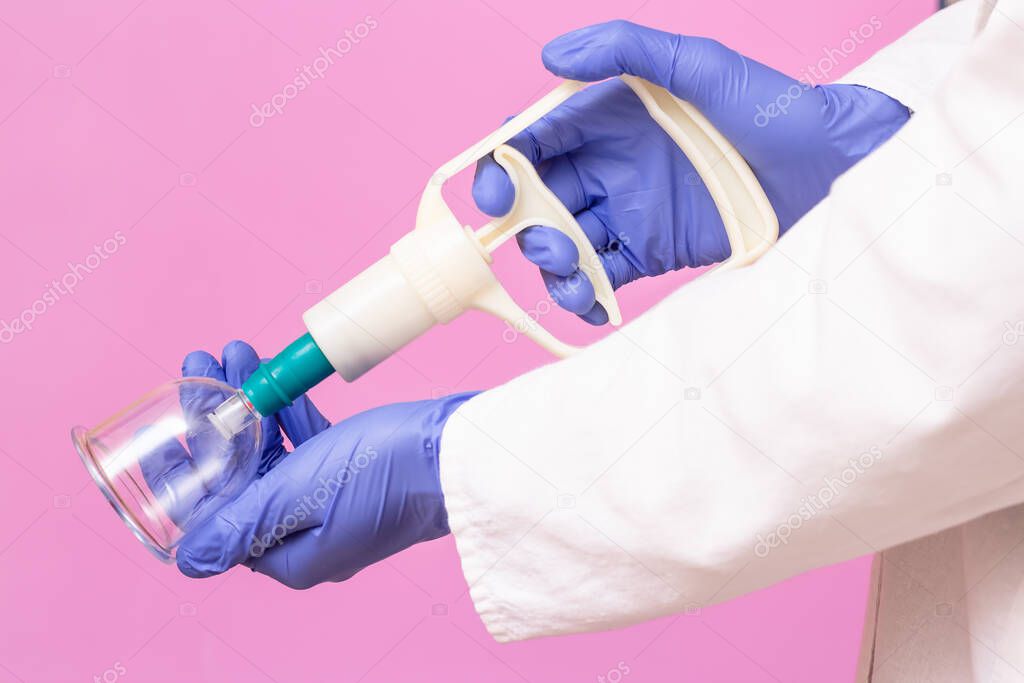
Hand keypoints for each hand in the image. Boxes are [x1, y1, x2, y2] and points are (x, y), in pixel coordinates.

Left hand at [174, 382, 475, 588]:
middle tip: (199, 367)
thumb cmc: (387, 474)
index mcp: (290, 555)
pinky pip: (305, 444)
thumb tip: (185, 558)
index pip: (217, 523)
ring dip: (249, 404)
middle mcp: (306, 534)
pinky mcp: (353, 473)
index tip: (166, 430)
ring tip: (233, 353)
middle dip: (216, 421)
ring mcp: (331, 502)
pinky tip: (273, 377)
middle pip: (241, 480)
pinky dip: (286, 411)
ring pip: (271, 454)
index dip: (185, 475)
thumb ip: (239, 522)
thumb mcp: (301, 494)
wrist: (462, 452)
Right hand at [473, 20, 910, 323]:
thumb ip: (626, 49)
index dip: (505, 165)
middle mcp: (611, 165)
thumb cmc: (770, 108)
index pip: (537, 139)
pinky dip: (585, 293)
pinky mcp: (652, 252)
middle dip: (525, 223)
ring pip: (565, 242)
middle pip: (540, 197)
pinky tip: (589, 299)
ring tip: (570, 271)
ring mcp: (629, 211)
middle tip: (547, 242)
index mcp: (610, 117)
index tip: (497, 191)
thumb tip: (552, 56)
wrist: (830, 172)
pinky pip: (602, 275)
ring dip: (551, 263)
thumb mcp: (701, 63)